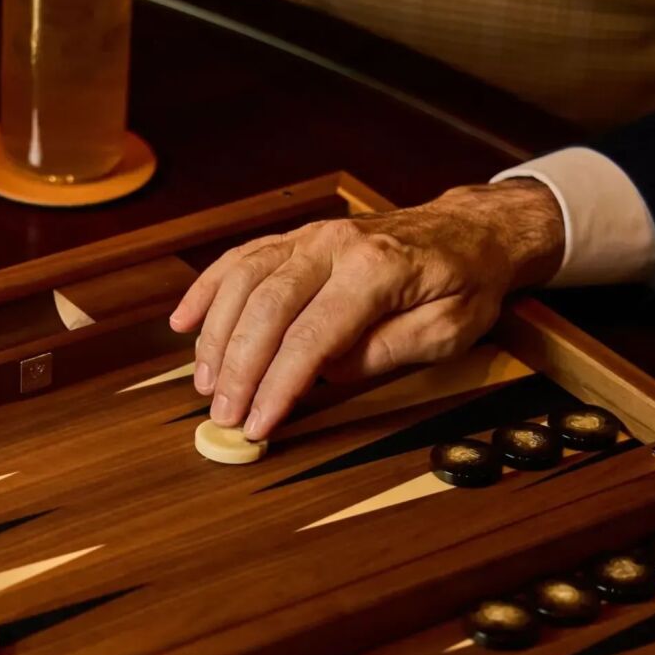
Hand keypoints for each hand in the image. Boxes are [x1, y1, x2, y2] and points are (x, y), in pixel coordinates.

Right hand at [170, 179, 564, 438]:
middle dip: (238, 367)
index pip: (313, 335)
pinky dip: (208, 290)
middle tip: (222, 415)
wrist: (471, 231)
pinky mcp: (298, 237)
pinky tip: (184, 322)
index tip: (258, 424)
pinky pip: (241, 258)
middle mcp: (336, 245)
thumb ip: (386, 351)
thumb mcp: (448, 330)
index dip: (279, 385)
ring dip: (216, 334)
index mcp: (378, 270)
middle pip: (267, 307)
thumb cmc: (465, 283)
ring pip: (244, 280)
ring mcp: (311, 236)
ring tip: (205, 383)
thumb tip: (326, 374)